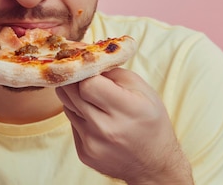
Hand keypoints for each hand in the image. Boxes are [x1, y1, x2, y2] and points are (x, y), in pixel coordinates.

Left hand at [56, 68, 192, 184]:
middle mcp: (106, 129)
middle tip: (81, 72)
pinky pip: (71, 123)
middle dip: (74, 78)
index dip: (85, 71)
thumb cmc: (151, 121)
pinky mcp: (84, 153)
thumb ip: (113, 72)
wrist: (154, 164)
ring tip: (94, 97)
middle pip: (71, 93)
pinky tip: (96, 117)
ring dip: (76, 97)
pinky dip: (80, 115)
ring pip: (68, 106)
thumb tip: (87, 59)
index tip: (87, 64)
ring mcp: (92, 143)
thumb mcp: (143, 90)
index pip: (88, 83)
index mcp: (126, 109)